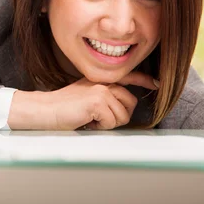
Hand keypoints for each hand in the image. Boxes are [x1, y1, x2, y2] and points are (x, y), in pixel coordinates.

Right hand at [8, 71, 156, 130]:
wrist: (47, 110)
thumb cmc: (65, 106)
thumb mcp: (88, 94)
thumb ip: (106, 95)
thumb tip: (125, 106)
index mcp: (102, 78)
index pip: (129, 76)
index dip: (145, 80)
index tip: (156, 84)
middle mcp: (104, 81)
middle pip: (130, 103)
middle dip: (119, 116)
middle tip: (99, 118)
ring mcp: (102, 90)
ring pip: (123, 115)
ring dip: (108, 123)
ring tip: (91, 118)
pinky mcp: (98, 102)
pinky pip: (112, 122)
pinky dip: (100, 127)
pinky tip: (87, 121)